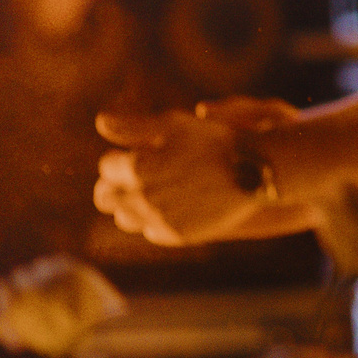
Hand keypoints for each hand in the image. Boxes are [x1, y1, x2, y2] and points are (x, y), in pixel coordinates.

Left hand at [94, 106, 272, 244]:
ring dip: (132, 204)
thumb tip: (101, 121)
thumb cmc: (216, 140)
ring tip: (153, 190)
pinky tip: (172, 204)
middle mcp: (142, 198)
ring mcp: (158, 220)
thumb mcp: (175, 124)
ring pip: (124, 217)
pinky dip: (154, 219)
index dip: (121, 157)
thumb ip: (134, 126)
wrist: (256, 172)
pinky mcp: (175, 235)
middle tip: (138, 174)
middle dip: (117, 184)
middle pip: (106, 197)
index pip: (107, 167)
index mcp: (137, 168)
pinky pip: (150, 230)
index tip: (140, 152)